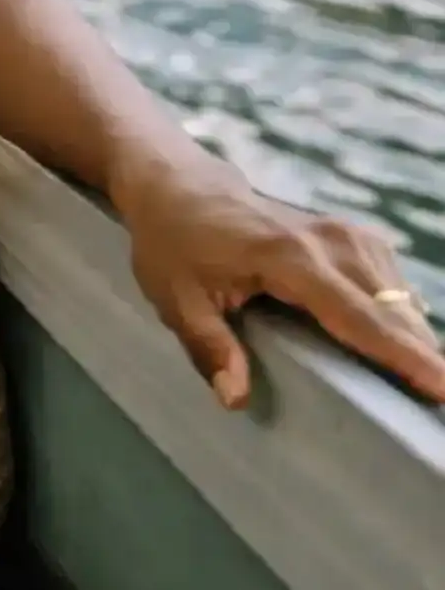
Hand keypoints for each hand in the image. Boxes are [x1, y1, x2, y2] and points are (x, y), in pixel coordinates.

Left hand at [119, 153, 444, 409]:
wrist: (177, 185)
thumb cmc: (171, 243)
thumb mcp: (175, 298)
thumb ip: (209, 347)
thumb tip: (235, 398)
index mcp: (288, 258)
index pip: (359, 315)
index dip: (404, 355)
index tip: (442, 387)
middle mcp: (328, 241)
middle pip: (393, 307)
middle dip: (422, 354)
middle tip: (438, 404)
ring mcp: (343, 232)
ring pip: (400, 292)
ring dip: (414, 337)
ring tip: (425, 385)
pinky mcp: (348, 233)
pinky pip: (391, 278)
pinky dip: (403, 313)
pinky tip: (405, 347)